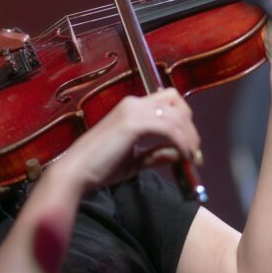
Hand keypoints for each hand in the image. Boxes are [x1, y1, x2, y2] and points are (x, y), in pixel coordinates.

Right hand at [53, 88, 199, 191]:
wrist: (77, 171)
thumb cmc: (100, 167)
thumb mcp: (134, 160)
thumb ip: (156, 154)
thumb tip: (178, 154)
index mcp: (131, 108)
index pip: (168, 101)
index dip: (184, 119)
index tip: (190, 143)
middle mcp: (133, 104)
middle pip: (176, 102)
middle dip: (190, 126)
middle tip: (194, 150)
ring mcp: (132, 111)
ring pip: (176, 116)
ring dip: (189, 137)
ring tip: (191, 157)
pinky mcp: (133, 124)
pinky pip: (168, 128)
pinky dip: (181, 142)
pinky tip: (183, 156)